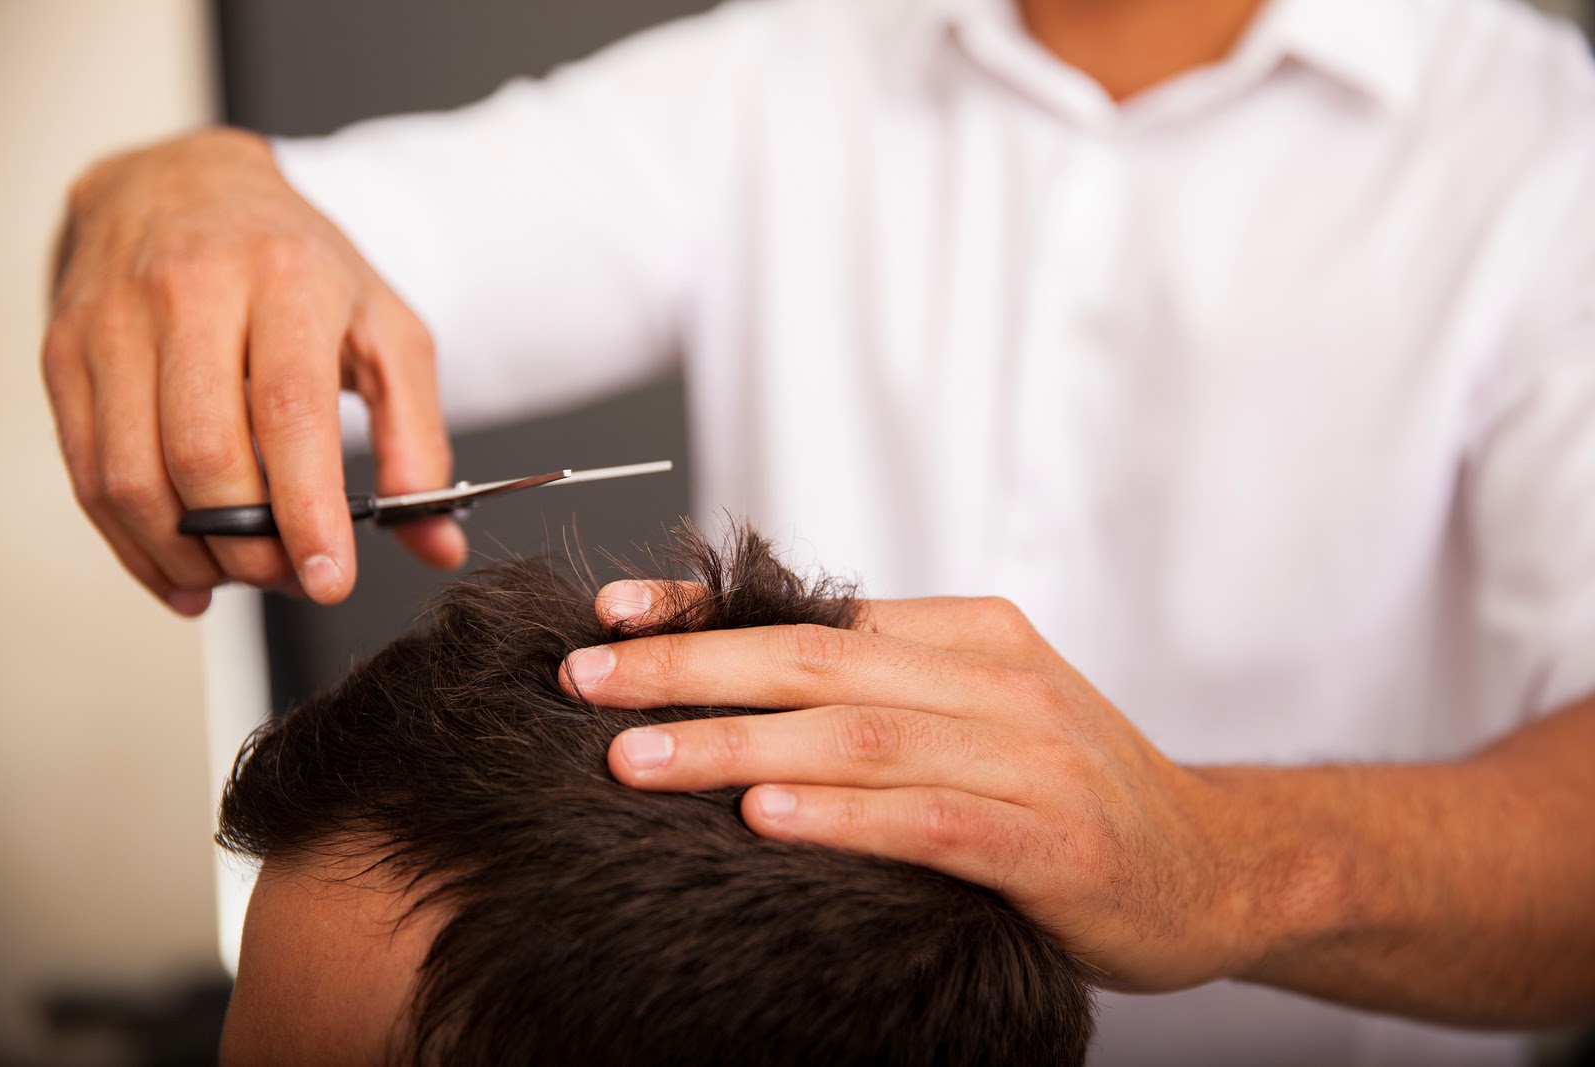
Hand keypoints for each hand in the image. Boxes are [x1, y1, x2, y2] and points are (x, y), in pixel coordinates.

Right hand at [42, 127, 464, 614]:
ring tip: (240, 573)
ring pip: (133, 474)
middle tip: (288, 574)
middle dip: (249, 544)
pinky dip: (133, 543)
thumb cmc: (293, 263)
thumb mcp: (386, 331)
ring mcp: (115, 321)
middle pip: (204, 452)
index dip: (307, 509)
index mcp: (285, 277)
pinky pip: (87, 474)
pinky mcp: (66, 354)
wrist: (183, 184)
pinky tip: (182, 567)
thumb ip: (418, 440)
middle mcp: (190, 291)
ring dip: (188, 552)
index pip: (290, 410)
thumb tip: (438, 541)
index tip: (328, 578)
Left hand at [559, 584, 1254, 990]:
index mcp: (973, 636)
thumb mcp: (982, 711)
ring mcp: (1031, 759)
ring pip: (861, 736)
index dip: (707, 616)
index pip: (817, 613)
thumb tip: (735, 682)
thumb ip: (885, 691)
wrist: (1213, 864)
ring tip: (637, 757)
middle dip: (691, 670)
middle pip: (820, 661)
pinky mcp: (1053, 844)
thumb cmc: (1073, 790)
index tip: (613, 616)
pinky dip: (844, 816)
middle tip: (588, 680)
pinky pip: (931, 820)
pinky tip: (768, 820)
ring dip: (739, 744)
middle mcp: (1000, 682)